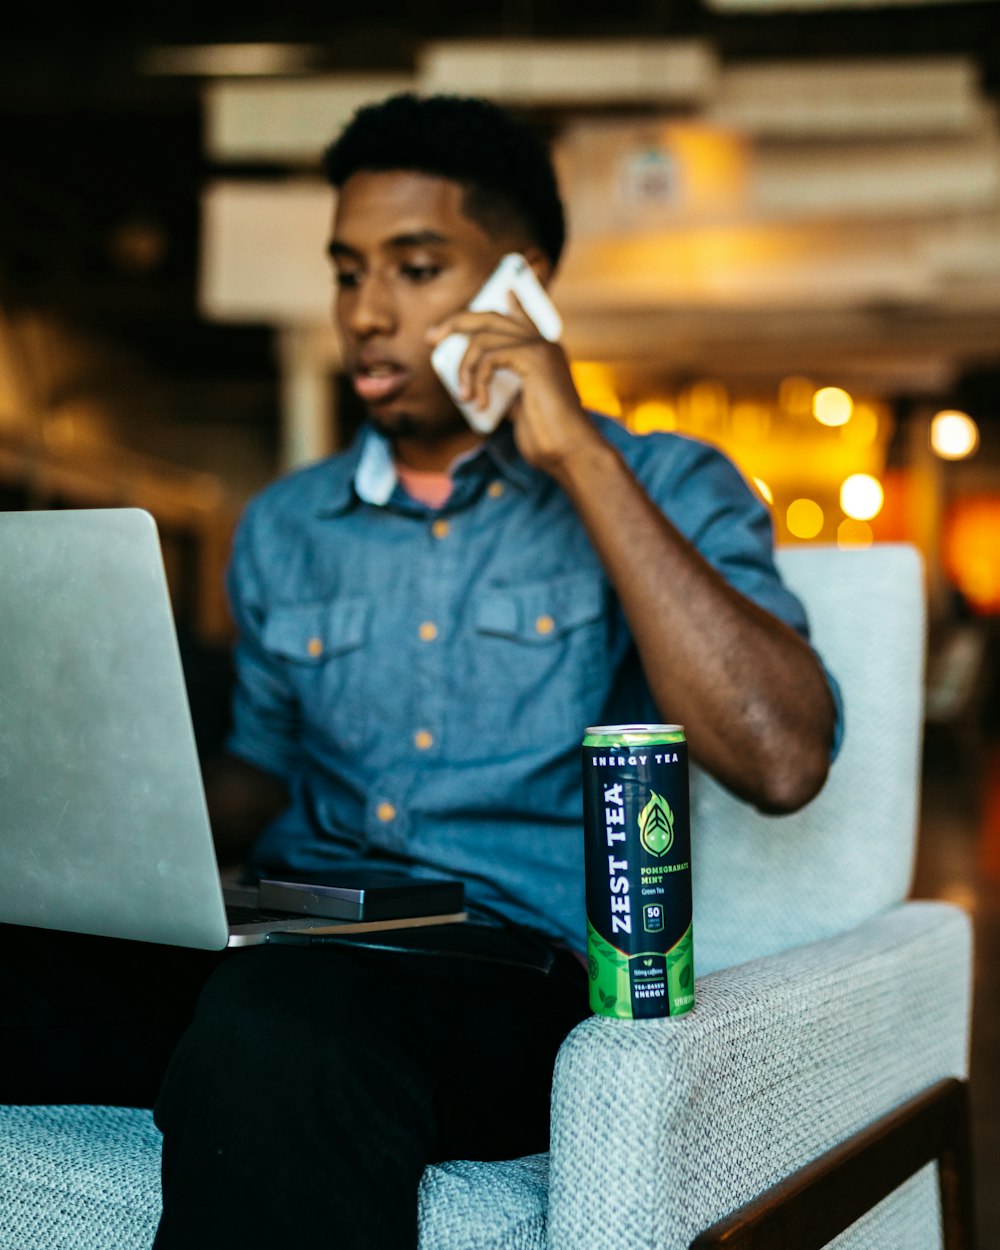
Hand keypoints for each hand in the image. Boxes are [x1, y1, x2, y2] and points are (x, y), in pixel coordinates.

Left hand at [426, 297, 602, 479]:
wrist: (568, 451)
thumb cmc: (546, 438)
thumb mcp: (520, 408)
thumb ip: (506, 387)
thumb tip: (480, 380)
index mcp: (544, 354)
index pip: (521, 317)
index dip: (509, 303)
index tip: (501, 292)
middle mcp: (543, 344)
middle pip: (491, 316)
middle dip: (456, 322)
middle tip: (431, 339)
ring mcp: (539, 347)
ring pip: (483, 337)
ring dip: (464, 367)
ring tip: (464, 396)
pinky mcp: (533, 357)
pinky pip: (488, 355)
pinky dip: (476, 377)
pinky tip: (479, 402)